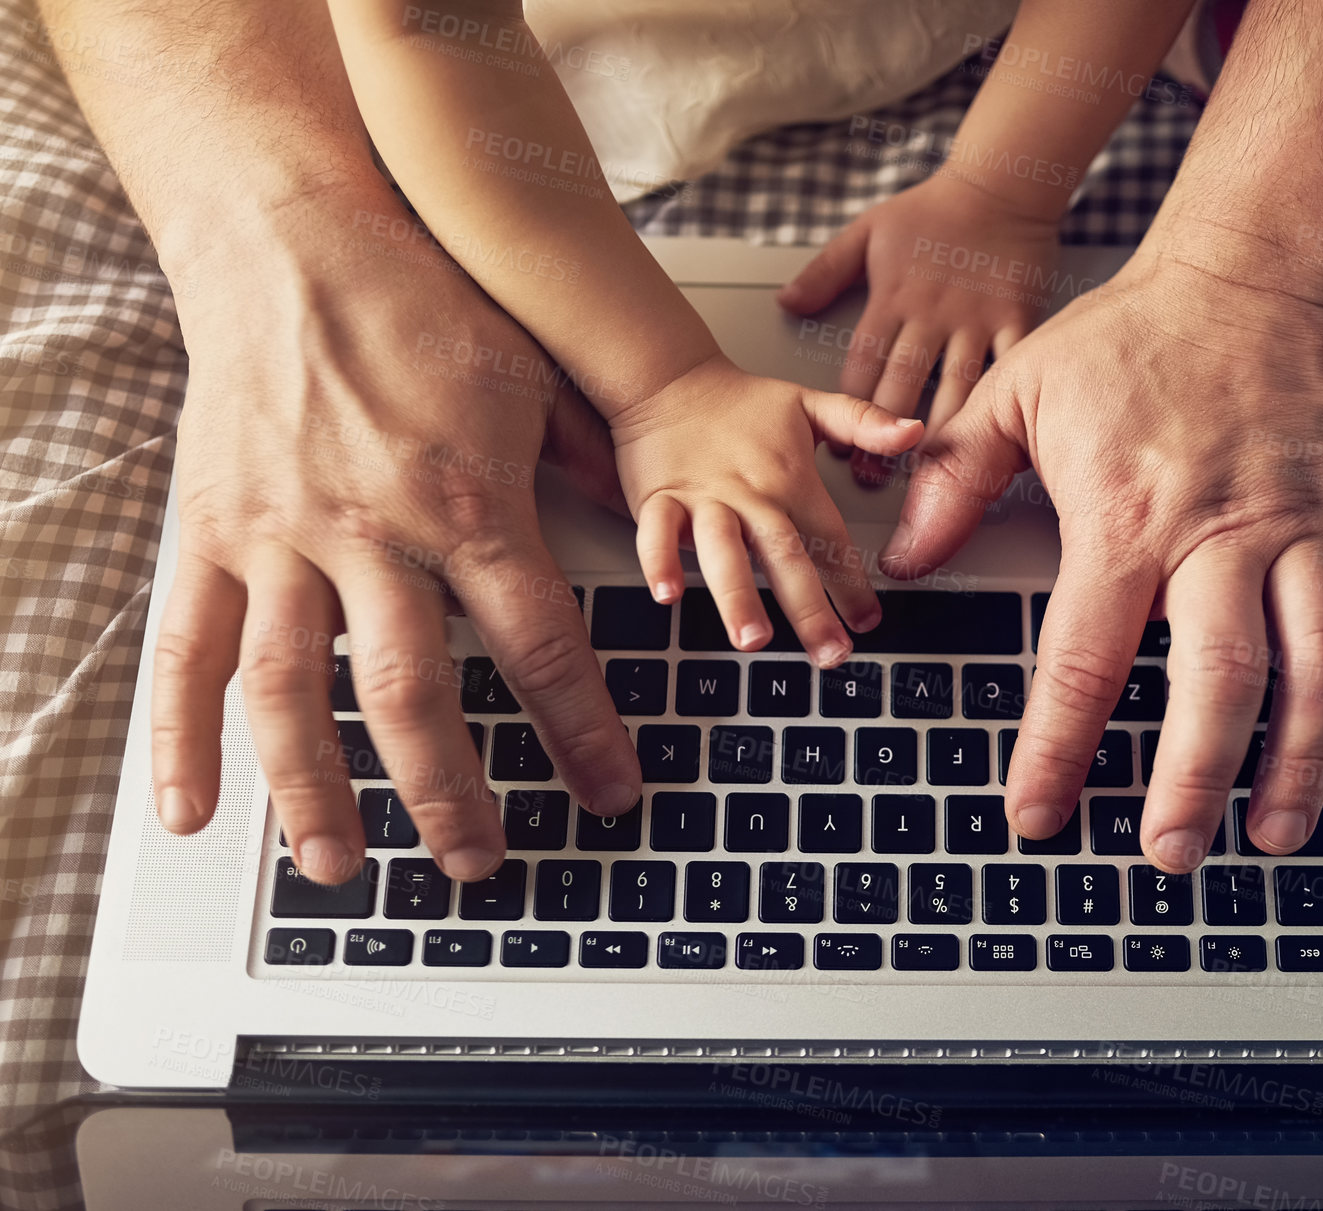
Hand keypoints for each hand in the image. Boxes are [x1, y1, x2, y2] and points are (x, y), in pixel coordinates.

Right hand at [154, 182, 641, 883]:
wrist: (301, 242)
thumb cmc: (426, 305)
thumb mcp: (535, 383)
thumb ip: (584, 474)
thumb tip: (648, 528)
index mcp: (468, 506)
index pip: (541, 648)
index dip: (582, 734)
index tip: (609, 794)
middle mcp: (373, 535)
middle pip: (413, 697)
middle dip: (450, 795)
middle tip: (480, 862)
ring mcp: (280, 539)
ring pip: (293, 693)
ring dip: (318, 793)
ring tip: (343, 868)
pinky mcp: (209, 532)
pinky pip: (186, 649)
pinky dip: (180, 738)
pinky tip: (192, 813)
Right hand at [610, 354, 922, 665]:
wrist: (668, 377)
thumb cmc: (739, 402)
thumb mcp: (810, 404)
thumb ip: (864, 421)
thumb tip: (915, 431)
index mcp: (790, 481)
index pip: (830, 540)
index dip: (851, 584)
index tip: (866, 623)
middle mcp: (750, 496)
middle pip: (784, 556)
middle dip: (808, 609)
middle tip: (828, 653)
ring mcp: (703, 499)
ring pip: (722, 551)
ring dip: (736, 595)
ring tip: (752, 639)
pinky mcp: (658, 498)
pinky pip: (656, 533)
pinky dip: (660, 561)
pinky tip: (667, 595)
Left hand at [778, 173, 1060, 482]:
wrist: (999, 185)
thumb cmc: (931, 211)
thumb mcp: (867, 232)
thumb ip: (825, 271)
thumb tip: (786, 302)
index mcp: (891, 298)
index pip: (863, 365)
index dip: (849, 410)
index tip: (840, 448)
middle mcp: (931, 313)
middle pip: (903, 386)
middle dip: (884, 436)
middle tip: (875, 479)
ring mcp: (976, 319)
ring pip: (956, 388)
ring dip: (938, 435)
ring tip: (929, 478)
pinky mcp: (1017, 318)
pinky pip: (1010, 367)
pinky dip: (1004, 402)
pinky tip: (997, 438)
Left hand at [880, 249, 1322, 871]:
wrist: (1257, 266)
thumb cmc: (1138, 330)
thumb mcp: (1021, 389)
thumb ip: (955, 478)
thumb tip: (904, 556)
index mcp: (1128, 515)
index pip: (1082, 658)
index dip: (1055, 749)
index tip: (1038, 814)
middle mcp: (1222, 533)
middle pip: (1217, 680)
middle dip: (1193, 780)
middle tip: (1170, 851)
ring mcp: (1302, 528)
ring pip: (1319, 663)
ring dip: (1298, 760)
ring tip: (1274, 833)